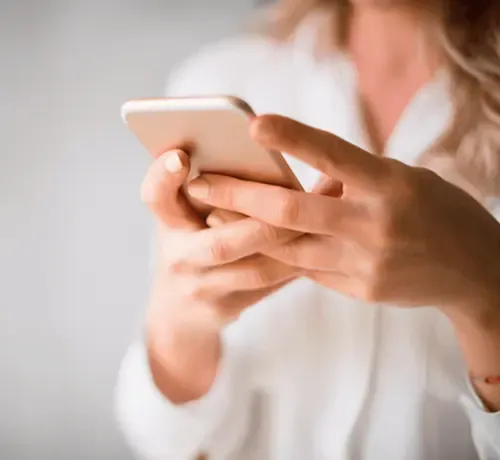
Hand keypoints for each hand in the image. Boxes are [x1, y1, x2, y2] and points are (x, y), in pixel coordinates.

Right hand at [143, 149, 298, 402]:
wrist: (178, 312)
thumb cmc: (192, 245)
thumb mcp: (190, 216)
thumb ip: (215, 189)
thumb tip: (269, 156)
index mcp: (167, 222)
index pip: (156, 196)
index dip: (164, 177)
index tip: (182, 157)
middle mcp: (177, 256)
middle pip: (221, 243)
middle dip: (266, 223)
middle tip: (302, 199)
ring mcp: (199, 288)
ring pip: (255, 269)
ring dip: (294, 245)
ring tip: (325, 220)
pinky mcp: (222, 310)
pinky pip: (268, 285)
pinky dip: (296, 264)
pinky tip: (322, 246)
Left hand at [188, 115, 499, 318]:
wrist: (472, 272)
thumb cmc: (437, 212)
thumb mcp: (403, 180)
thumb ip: (352, 180)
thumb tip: (302, 179)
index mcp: (392, 185)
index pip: (335, 155)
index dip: (294, 138)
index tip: (254, 124)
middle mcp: (375, 224)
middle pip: (292, 211)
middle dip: (238, 195)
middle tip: (197, 183)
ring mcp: (365, 263)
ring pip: (288, 247)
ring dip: (245, 229)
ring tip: (209, 212)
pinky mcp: (359, 290)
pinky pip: (307, 269)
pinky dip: (279, 252)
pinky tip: (251, 241)